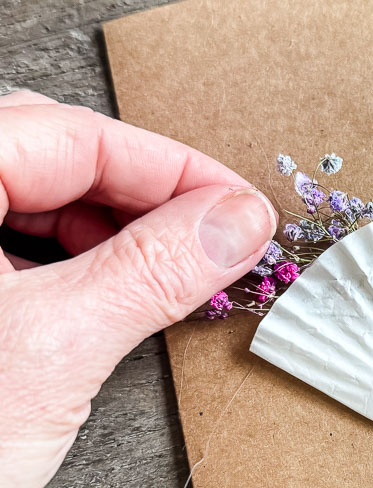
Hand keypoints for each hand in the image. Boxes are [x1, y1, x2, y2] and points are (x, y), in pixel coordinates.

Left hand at [0, 91, 275, 487]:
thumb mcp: (50, 353)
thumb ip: (151, 271)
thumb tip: (231, 223)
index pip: (68, 134)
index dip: (170, 166)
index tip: (236, 203)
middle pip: (52, 159)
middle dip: (145, 198)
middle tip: (214, 237)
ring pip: (36, 204)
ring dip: (117, 233)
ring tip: (175, 271)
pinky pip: (18, 253)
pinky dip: (80, 267)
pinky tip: (117, 294)